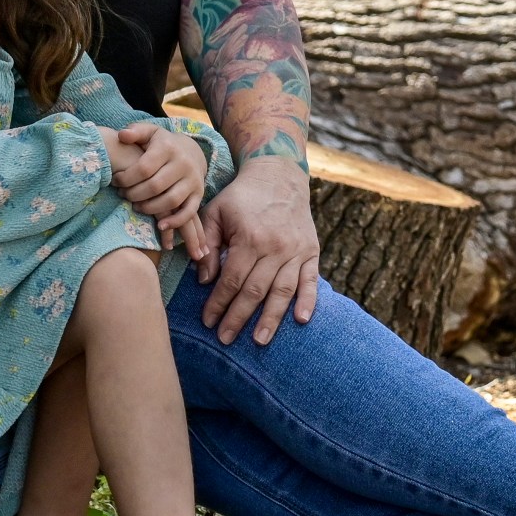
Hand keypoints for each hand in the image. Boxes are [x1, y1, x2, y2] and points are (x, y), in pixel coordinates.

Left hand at [105, 123, 214, 258]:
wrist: (191, 151)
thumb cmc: (162, 144)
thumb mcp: (149, 132)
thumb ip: (135, 131)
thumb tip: (122, 135)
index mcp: (168, 147)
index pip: (144, 168)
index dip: (126, 178)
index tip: (115, 181)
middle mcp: (183, 163)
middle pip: (155, 186)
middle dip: (134, 194)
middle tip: (123, 196)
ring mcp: (193, 180)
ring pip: (170, 201)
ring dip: (150, 208)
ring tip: (136, 207)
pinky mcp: (199, 194)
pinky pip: (189, 212)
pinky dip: (175, 222)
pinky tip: (160, 226)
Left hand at [194, 158, 318, 345]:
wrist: (279, 175)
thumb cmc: (242, 196)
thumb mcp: (216, 212)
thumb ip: (208, 244)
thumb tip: (204, 279)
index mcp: (249, 238)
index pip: (231, 280)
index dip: (218, 303)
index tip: (207, 321)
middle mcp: (275, 247)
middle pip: (255, 291)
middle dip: (238, 318)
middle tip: (225, 339)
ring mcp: (296, 250)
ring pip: (282, 291)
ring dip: (271, 318)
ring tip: (260, 341)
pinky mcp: (311, 251)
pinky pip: (310, 280)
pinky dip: (308, 300)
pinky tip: (301, 319)